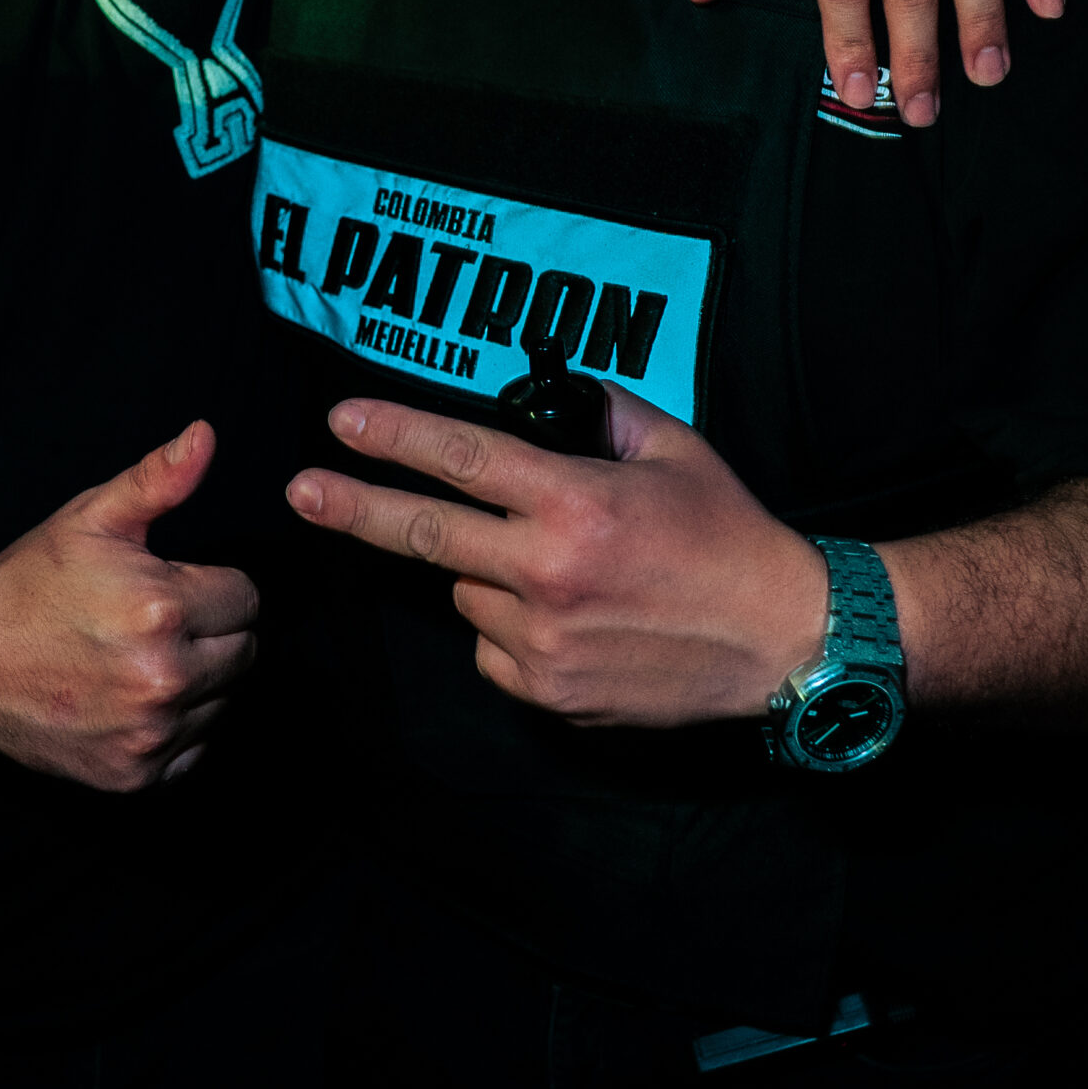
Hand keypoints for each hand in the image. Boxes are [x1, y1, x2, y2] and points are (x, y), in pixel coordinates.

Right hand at [0, 420, 257, 789]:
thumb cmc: (29, 581)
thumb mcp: (92, 517)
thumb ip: (159, 479)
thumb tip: (206, 435)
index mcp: (162, 610)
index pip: (247, 599)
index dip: (212, 587)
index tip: (170, 587)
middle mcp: (162, 680)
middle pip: (245, 653)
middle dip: (211, 633)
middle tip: (153, 623)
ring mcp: (148, 735)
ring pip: (223, 703)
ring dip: (197, 682)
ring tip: (137, 658)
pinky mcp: (133, 776)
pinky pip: (194, 749)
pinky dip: (175, 729)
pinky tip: (131, 700)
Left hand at [286, 392, 824, 728]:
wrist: (785, 641)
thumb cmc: (730, 536)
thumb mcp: (673, 449)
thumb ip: (600, 414)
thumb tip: (544, 395)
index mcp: (577, 502)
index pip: (463, 459)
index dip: (395, 436)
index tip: (342, 422)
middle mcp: (549, 572)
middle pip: (427, 534)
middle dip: (355, 506)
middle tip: (302, 489)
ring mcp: (545, 641)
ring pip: (467, 595)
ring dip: (486, 576)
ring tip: (561, 573)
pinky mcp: (550, 693)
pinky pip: (493, 650)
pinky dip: (510, 631)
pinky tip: (569, 620)